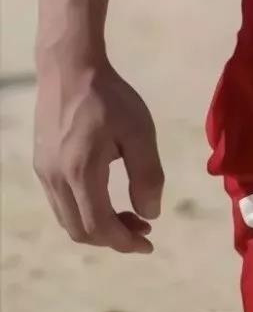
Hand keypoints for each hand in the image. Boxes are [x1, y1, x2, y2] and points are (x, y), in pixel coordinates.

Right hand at [34, 57, 163, 253]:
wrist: (70, 68)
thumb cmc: (110, 97)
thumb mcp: (140, 131)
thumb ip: (147, 174)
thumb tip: (150, 213)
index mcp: (81, 173)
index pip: (99, 226)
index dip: (124, 242)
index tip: (149, 243)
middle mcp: (56, 179)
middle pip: (80, 230)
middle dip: (114, 238)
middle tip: (144, 228)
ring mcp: (45, 173)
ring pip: (68, 219)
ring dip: (99, 226)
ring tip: (131, 214)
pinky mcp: (42, 164)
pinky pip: (61, 203)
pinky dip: (85, 210)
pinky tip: (106, 196)